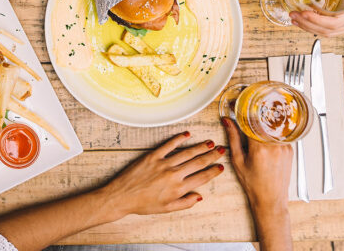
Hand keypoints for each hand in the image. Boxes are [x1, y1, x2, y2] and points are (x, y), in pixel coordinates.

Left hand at [97, 131, 224, 219]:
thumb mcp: (167, 209)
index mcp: (178, 189)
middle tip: (222, 150)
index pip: (201, 178)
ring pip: (187, 153)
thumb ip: (185, 203)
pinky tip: (188, 134)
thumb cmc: (143, 204)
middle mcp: (174, 175)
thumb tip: (199, 197)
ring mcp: (163, 164)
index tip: (221, 167)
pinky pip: (169, 145)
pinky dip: (179, 139)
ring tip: (210, 143)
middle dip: (212, 156)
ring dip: (200, 147)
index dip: (213, 172)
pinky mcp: (153, 156)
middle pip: (197, 162)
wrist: (122, 196)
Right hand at [222, 117, 290, 213]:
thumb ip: (233, 138)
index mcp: (260, 148)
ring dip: (262, 122)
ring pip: (272, 125)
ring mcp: (284, 146)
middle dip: (252, 113)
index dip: (241, 110)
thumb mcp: (238, 161)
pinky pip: (279, 133)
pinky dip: (270, 131)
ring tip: (253, 124)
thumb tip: (228, 121)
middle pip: (262, 120)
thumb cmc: (254, 185)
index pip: (250, 120)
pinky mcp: (290, 149)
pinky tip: (264, 136)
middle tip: (244, 111)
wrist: (271, 200)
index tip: (235, 105)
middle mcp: (274, 145)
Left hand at [289, 0, 343, 36]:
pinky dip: (320, 27)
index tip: (301, 13)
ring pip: (329, 33)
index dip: (314, 20)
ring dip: (311, 28)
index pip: (332, 23)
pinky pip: (334, 30)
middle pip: (326, 32)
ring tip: (297, 19)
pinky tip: (312, 20)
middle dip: (306, 25)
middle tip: (292, 15)